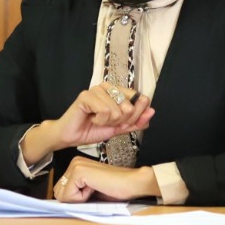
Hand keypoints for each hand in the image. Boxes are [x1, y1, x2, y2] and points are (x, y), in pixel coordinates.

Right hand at [21, 87, 152, 164]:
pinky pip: (105, 111)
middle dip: (119, 121)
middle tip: (105, 122)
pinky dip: (99, 120)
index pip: (139, 100)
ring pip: (117, 110)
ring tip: (97, 120)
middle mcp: (108, 87)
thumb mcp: (120, 127)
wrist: (72, 136)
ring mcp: (96, 89)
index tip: (119, 122)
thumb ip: (136, 121)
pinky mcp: (86, 95)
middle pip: (129, 106)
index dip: (133, 117)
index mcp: (117, 91)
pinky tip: (91, 118)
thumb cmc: (93, 129)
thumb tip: (152, 111)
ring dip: (108, 122)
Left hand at [53, 156, 158, 201]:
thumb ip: (76, 193)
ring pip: (62, 195)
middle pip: (59, 192)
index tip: (91, 193)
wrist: (132, 183)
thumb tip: (62, 202)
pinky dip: (82, 198)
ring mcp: (76, 165)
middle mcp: (75, 162)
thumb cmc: (116, 189)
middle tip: (93, 192)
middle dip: (74, 199)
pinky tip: (96, 188)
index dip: (75, 199)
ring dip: (78, 198)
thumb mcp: (90, 192)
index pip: (61, 190)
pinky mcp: (79, 171)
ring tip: (95, 189)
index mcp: (77, 165)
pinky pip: (69, 195)